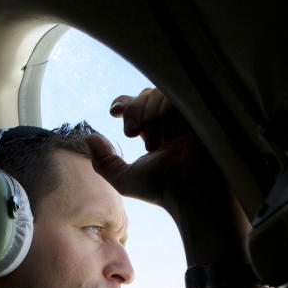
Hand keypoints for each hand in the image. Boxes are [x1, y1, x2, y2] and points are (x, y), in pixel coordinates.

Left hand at [85, 88, 249, 263]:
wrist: (189, 193)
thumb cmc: (161, 190)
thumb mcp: (124, 179)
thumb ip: (103, 161)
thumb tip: (88, 137)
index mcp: (157, 131)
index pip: (139, 103)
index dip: (124, 102)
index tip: (114, 113)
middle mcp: (172, 121)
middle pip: (145, 94)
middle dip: (133, 111)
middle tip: (132, 134)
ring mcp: (186, 115)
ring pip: (158, 94)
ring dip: (150, 118)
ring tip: (156, 144)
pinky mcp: (200, 111)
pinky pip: (175, 96)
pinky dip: (166, 114)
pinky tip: (171, 136)